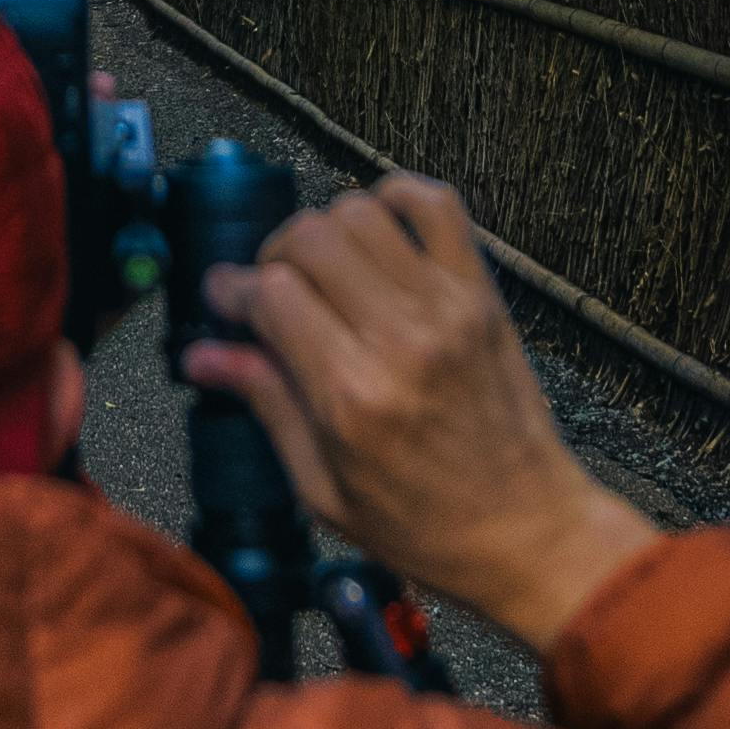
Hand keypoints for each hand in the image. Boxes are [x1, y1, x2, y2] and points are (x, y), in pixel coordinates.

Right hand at [187, 177, 656, 660]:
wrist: (528, 532)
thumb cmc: (425, 527)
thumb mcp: (325, 490)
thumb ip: (266, 405)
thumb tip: (201, 357)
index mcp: (352, 397)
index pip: (272, 294)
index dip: (233, 289)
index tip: (224, 298)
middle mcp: (400, 339)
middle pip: (310, 239)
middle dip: (272, 256)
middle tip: (269, 290)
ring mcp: (446, 308)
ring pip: (361, 212)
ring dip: (325, 230)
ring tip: (321, 271)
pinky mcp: (481, 295)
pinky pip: (436, 205)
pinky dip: (397, 196)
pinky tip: (377, 229)